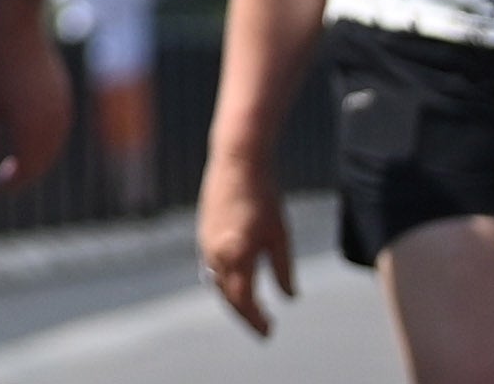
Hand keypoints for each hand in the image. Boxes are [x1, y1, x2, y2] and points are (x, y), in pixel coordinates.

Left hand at [0, 0, 71, 186]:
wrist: (14, 23)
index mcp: (31, 127)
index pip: (25, 171)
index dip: (9, 184)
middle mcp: (54, 122)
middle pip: (42, 164)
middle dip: (23, 176)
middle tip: (1, 179)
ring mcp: (63, 109)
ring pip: (53, 149)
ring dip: (36, 160)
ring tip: (13, 164)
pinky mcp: (64, 97)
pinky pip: (58, 131)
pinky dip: (44, 143)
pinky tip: (27, 141)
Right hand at [197, 148, 296, 336]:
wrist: (238, 162)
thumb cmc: (264, 197)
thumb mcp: (280, 236)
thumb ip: (283, 270)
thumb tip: (290, 297)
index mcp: (236, 255)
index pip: (244, 301)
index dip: (256, 319)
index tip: (270, 331)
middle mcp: (215, 253)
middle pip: (228, 296)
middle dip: (245, 315)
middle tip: (264, 328)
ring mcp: (206, 243)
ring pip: (217, 283)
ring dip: (233, 300)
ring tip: (253, 310)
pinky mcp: (204, 233)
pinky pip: (211, 267)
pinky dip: (225, 282)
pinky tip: (238, 282)